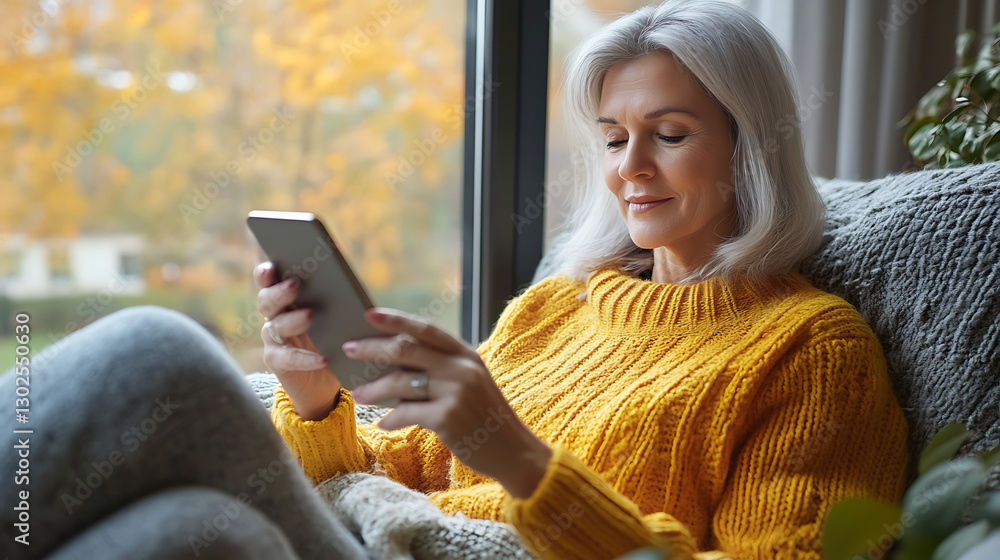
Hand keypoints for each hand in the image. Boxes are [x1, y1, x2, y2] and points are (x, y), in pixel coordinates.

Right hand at [254, 261, 342, 419]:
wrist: (326, 383)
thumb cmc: (332, 340)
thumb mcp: (335, 317)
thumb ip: (334, 300)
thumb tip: (348, 283)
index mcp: (286, 300)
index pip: (270, 282)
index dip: (266, 273)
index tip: (271, 265)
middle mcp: (274, 317)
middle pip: (267, 300)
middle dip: (279, 291)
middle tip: (295, 285)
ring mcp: (273, 340)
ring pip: (275, 326)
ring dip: (292, 319)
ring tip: (310, 315)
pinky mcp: (278, 363)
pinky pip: (288, 358)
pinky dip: (305, 358)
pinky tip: (322, 358)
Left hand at [342, 307, 552, 498]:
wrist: (514, 451)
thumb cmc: (485, 417)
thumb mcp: (471, 383)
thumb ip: (441, 370)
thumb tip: (394, 365)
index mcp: (465, 355)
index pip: (426, 329)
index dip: (396, 320)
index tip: (368, 313)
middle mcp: (461, 368)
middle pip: (406, 350)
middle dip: (372, 348)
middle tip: (348, 349)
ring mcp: (456, 391)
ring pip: (401, 382)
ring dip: (374, 389)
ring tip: (357, 395)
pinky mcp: (448, 417)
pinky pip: (407, 413)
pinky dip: (391, 419)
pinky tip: (383, 423)